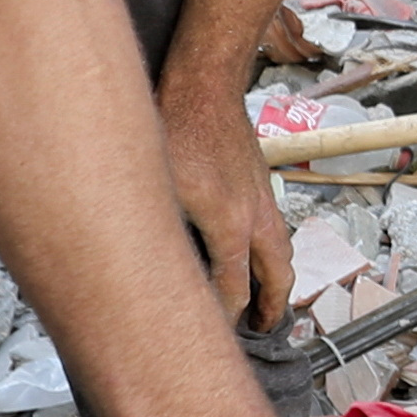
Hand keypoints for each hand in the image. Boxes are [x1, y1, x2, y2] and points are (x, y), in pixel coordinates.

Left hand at [162, 71, 296, 329]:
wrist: (205, 85)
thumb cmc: (175, 126)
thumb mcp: (156, 186)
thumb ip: (155, 231)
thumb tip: (135, 266)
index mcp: (229, 226)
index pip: (233, 287)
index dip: (225, 315)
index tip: (216, 332)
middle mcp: (254, 217)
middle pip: (276, 276)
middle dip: (271, 307)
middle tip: (264, 328)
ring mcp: (262, 197)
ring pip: (281, 250)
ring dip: (279, 278)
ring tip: (271, 296)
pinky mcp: (260, 181)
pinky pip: (277, 227)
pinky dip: (274, 249)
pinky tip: (258, 247)